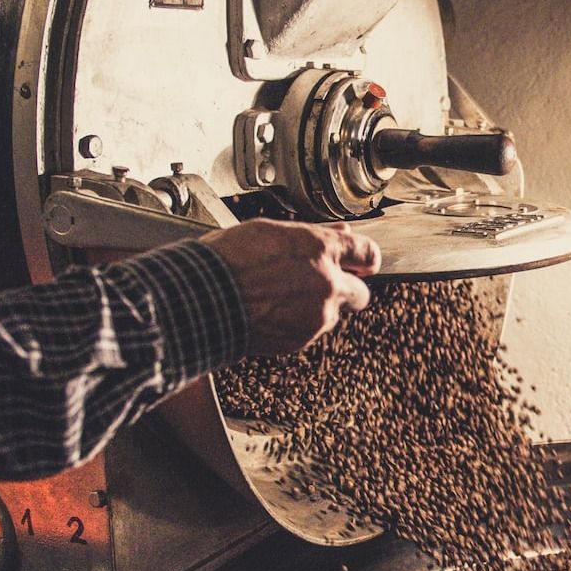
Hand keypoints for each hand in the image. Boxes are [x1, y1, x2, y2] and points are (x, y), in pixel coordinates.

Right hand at [201, 219, 377, 354]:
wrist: (203, 300)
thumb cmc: (228, 261)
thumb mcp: (270, 232)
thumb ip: (312, 235)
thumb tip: (339, 233)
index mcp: (319, 249)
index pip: (367, 252)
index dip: (366, 258)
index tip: (364, 263)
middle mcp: (326, 282)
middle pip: (361, 292)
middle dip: (345, 289)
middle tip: (321, 284)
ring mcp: (316, 314)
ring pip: (333, 313)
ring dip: (317, 307)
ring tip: (281, 297)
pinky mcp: (302, 338)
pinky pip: (311, 330)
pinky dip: (298, 324)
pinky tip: (272, 311)